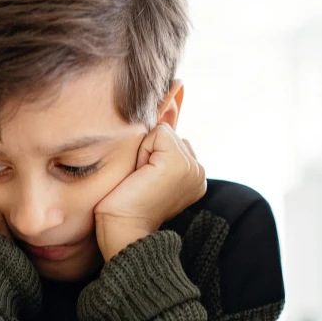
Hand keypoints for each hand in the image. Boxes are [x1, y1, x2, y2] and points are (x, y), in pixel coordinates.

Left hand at [94, 123, 206, 260]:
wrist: (122, 230)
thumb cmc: (124, 203)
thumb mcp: (145, 164)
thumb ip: (162, 134)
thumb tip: (176, 90)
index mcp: (193, 175)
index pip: (170, 140)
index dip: (148, 154)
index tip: (143, 183)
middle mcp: (199, 171)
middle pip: (167, 133)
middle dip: (147, 151)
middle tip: (140, 182)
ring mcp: (193, 167)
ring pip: (162, 132)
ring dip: (144, 151)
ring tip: (140, 180)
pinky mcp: (179, 164)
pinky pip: (158, 132)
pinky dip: (143, 151)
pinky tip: (141, 175)